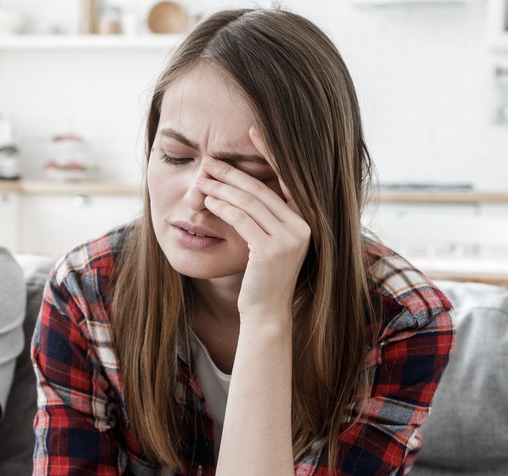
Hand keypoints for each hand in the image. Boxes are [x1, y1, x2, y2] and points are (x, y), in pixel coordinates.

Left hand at [197, 127, 310, 318]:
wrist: (265, 314)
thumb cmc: (262, 279)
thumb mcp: (267, 243)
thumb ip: (264, 217)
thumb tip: (242, 187)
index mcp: (306, 221)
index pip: (286, 179)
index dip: (270, 153)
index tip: (253, 130)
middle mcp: (303, 227)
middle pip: (262, 189)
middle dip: (232, 172)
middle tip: (210, 161)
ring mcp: (289, 239)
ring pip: (249, 203)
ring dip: (222, 188)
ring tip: (202, 179)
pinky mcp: (270, 250)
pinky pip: (241, 220)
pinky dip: (222, 207)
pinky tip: (208, 200)